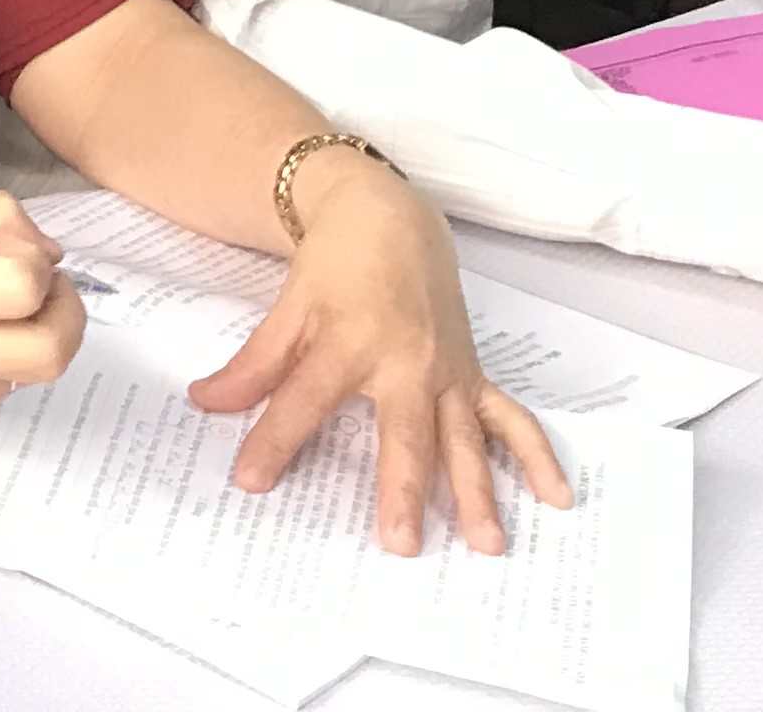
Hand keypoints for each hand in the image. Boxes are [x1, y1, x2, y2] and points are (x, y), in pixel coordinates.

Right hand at [0, 190, 83, 412]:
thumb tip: (50, 254)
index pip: (21, 287)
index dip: (31, 257)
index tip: (4, 244)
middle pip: (51, 351)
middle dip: (64, 306)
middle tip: (35, 278)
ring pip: (42, 370)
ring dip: (43, 327)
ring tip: (1, 297)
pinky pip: (14, 379)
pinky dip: (15, 346)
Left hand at [187, 150, 570, 552]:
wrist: (389, 219)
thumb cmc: (336, 265)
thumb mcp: (289, 309)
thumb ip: (254, 363)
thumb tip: (205, 403)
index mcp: (350, 342)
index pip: (303, 400)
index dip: (273, 440)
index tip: (249, 481)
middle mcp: (406, 363)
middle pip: (401, 433)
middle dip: (401, 488)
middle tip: (400, 543)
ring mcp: (447, 372)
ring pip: (463, 439)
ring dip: (477, 492)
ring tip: (486, 543)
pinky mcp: (472, 375)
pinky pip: (510, 418)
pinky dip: (536, 456)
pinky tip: (557, 495)